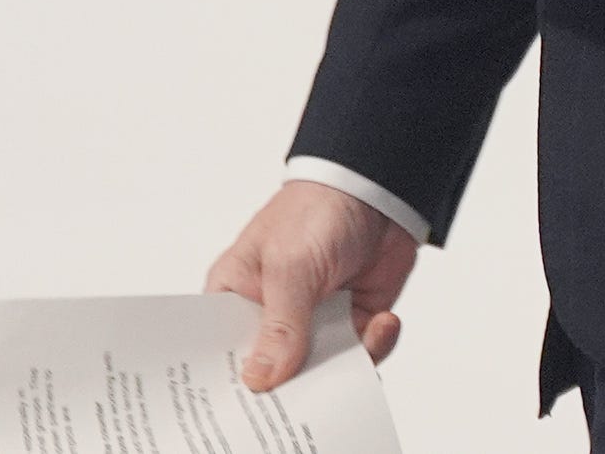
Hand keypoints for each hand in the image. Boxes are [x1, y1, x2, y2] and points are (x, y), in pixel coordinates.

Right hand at [206, 179, 416, 389]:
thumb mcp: (290, 266)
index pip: (221, 351)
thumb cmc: (317, 209)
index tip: (239, 415)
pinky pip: (359, 357)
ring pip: (318, 373)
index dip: (229, 383)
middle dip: (289, 390)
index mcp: (237, 295)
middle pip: (270, 373)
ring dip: (338, 374)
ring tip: (355, 363)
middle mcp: (272, 316)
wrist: (378, 189)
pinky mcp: (352, 323)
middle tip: (305, 406)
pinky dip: (374, 349)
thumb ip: (279, 324)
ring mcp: (313, 322)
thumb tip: (260, 380)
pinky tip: (383, 322)